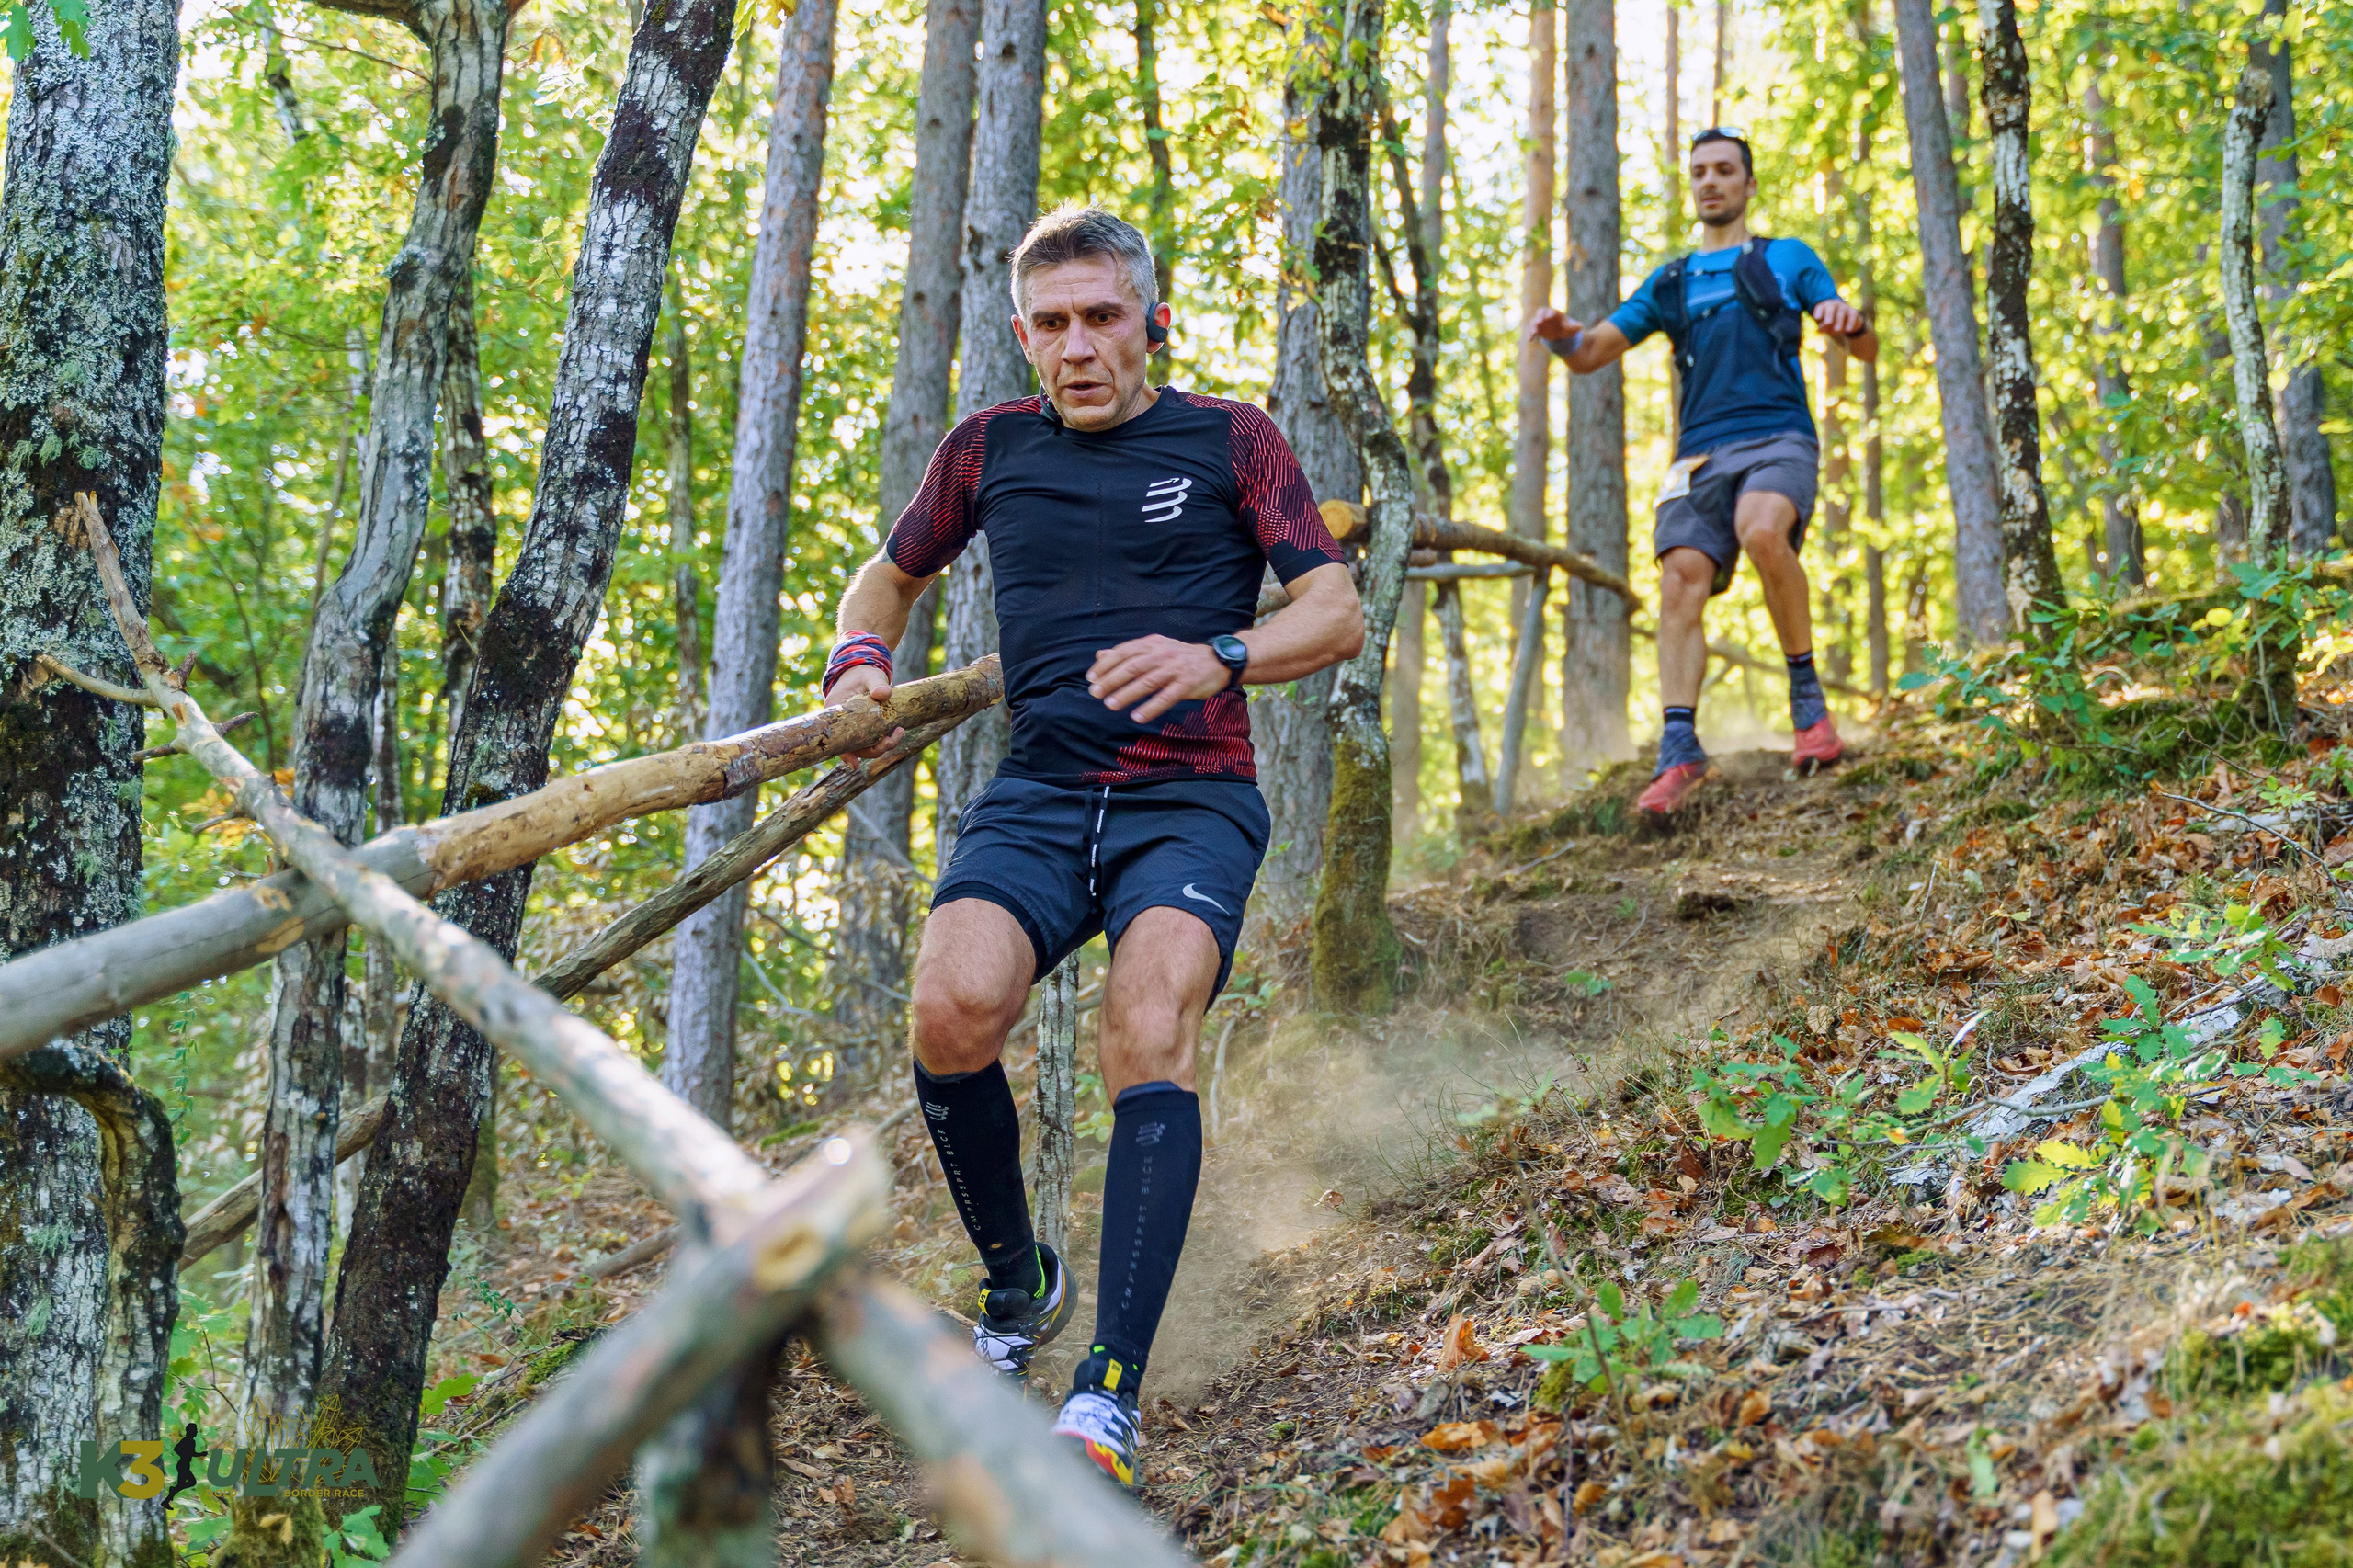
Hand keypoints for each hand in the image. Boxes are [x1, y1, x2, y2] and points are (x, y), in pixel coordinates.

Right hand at [823, 663, 900, 758]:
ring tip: (900, 731)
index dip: (845, 753)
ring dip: (884, 744)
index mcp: (836, 709)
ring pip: (865, 745)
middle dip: (877, 747)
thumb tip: (884, 694)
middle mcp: (842, 723)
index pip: (838, 737)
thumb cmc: (863, 673)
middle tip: (897, 734)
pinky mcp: (862, 728)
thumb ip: (877, 683)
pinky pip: (871, 740)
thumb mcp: (870, 675)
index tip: (855, 764)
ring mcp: (852, 727)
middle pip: (855, 746)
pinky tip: (896, 733)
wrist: (863, 671)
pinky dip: (884, 740)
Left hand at [1087, 635, 1229, 723]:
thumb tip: (1100, 656)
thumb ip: (1129, 653)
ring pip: (1147, 681)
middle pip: (1132, 666)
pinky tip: (1137, 717)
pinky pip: (1166, 697)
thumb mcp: (1155, 649)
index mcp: (1152, 644)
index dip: (1106, 665)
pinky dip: (1151, 707)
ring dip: (1127, 694)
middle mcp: (1163, 654)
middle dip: (1111, 680)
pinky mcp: (1187, 684)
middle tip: (1095, 692)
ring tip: (1110, 705)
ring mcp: (1176, 669)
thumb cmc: (1180, 657)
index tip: (1091, 678)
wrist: (1216, 661)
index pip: (1124, 652)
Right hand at [1524, 305, 1587, 342]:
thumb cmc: (1565, 328)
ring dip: (1533, 326)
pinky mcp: (1536, 329)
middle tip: (1539, 321)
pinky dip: (1530, 335)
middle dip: (1539, 317)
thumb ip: (1575, 327)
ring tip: (1534, 332)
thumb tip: (1581, 326)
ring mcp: (1540, 322)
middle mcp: (1545, 316)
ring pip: (1534, 322)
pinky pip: (1531, 331)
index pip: (1551, 311)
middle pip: (1540, 313)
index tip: (1549, 317)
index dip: (1550, 313)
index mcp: (1554, 314)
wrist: (1558, 333)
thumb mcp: (1571, 328)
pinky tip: (1530, 340)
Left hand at [1812, 300, 1867, 338]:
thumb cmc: (1831, 324)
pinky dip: (1850, 322)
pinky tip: (1848, 330)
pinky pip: (1853, 315)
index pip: (1820, 308)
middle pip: (1831, 307)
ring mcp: (1844, 307)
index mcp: (1824, 307)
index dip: (1818, 312)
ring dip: (1839, 321)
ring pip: (1841, 311)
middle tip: (1828, 323)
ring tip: (1837, 330)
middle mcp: (1834, 305)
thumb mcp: (1825, 326)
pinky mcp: (1853, 311)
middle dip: (1829, 314)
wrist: (1847, 324)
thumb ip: (1822, 327)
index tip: (1817, 318)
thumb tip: (1818, 329)